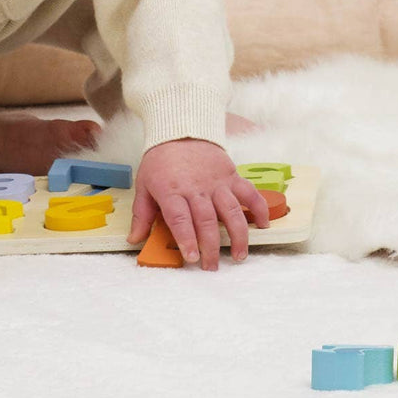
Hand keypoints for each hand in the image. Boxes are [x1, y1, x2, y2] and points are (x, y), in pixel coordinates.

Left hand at [127, 138, 269, 270]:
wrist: (180, 130)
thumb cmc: (160, 161)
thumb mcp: (144, 184)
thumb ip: (141, 214)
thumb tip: (134, 239)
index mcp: (171, 190)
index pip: (180, 219)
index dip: (186, 239)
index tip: (191, 258)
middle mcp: (195, 188)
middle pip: (206, 221)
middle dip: (210, 247)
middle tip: (211, 266)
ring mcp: (216, 182)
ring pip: (230, 211)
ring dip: (238, 235)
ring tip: (239, 256)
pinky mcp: (231, 175)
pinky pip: (249, 192)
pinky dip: (259, 208)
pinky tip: (263, 225)